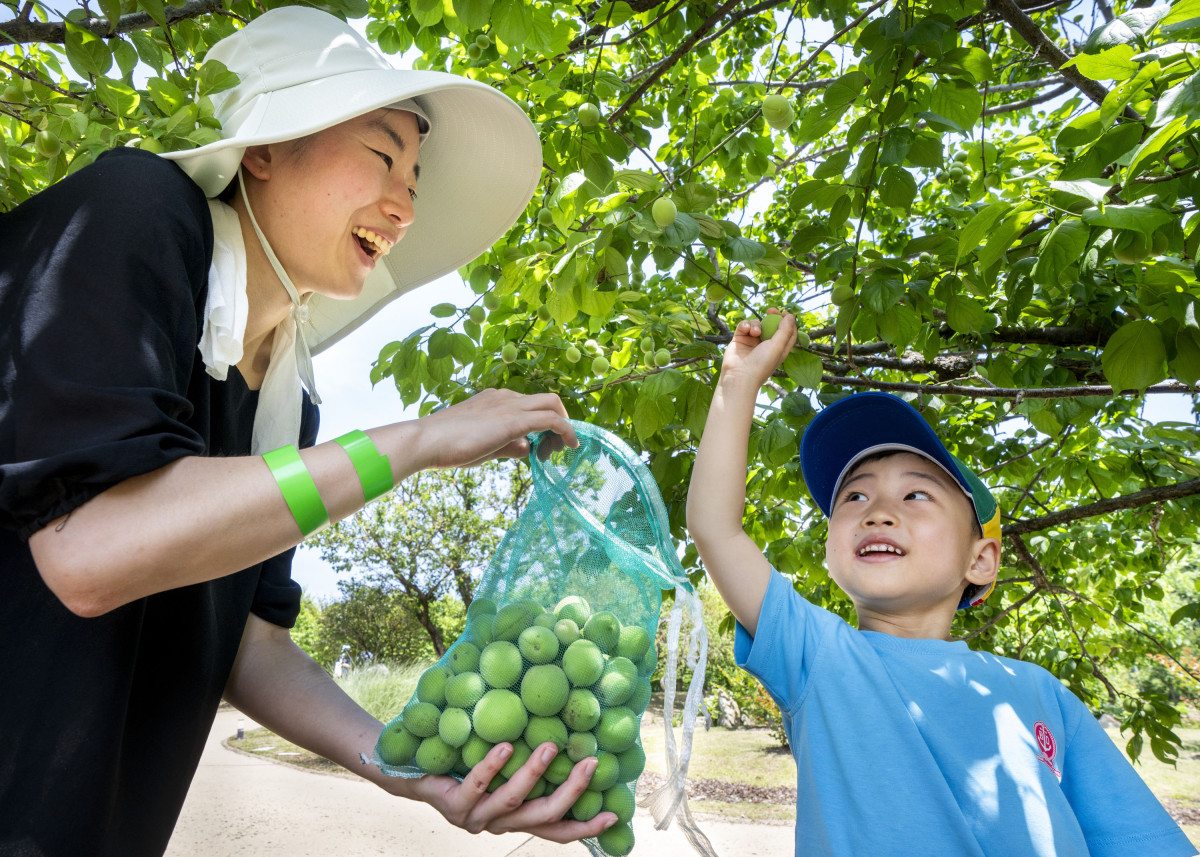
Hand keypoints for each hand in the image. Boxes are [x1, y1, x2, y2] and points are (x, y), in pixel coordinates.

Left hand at [399, 741, 616, 841]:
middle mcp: (497, 824)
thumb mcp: (500, 768)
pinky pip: (477, 784)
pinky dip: (493, 766)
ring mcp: (474, 817)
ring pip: (511, 801)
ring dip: (533, 774)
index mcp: (513, 820)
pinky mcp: (452, 805)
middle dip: (570, 793)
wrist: (410, 774)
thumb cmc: (462, 765)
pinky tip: (505, 746)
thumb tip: (565, 733)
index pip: (555, 830)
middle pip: (542, 817)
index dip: (584, 827)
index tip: (613, 816)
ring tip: (550, 746)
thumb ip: (527, 763)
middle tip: (590, 764)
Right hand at [413, 389, 578, 469]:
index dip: (544, 425)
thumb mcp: (484, 446)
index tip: (543, 447)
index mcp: (495, 399)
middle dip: (560, 421)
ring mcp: (509, 405)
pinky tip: (571, 445)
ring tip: (560, 450)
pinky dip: (566, 430)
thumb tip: (526, 448)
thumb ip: (507, 445)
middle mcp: (505, 397)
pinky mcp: (513, 420)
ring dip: (563, 427)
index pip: (530, 405)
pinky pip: (551, 419)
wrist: (425, 440)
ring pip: (552, 404)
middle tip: (556, 447)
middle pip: (547, 400)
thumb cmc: (447, 446)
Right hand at [720, 310, 796, 388]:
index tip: (785, 313)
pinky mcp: (740, 339)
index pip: (787, 333)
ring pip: (757, 324)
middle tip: (771, 310)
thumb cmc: (761, 364)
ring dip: (756, 324)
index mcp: (778, 349)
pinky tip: (746, 330)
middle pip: (772, 325)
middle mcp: (766, 345)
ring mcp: (752, 342)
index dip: (788, 322)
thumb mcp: (778, 347)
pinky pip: (744, 326)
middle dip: (772, 316)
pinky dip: (745, 325)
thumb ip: (785, 331)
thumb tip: (790, 316)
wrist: (739, 376)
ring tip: (754, 332)